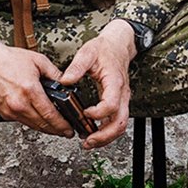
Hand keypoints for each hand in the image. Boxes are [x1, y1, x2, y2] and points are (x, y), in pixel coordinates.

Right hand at [0, 34, 68, 135]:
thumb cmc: (8, 59)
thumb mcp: (38, 61)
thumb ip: (55, 74)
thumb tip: (67, 84)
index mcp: (30, 90)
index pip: (50, 115)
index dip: (62, 125)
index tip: (69, 129)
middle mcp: (19, 103)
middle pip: (42, 125)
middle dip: (57, 130)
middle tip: (66, 132)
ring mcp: (10, 110)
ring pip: (32, 126)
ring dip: (45, 129)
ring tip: (55, 127)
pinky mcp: (3, 113)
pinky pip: (22, 122)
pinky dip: (32, 122)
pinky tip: (39, 119)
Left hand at [57, 19, 136, 150]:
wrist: (118, 45)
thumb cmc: (105, 49)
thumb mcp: (88, 52)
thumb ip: (76, 66)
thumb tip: (64, 81)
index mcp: (115, 82)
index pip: (111, 105)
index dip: (98, 113)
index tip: (85, 113)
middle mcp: (122, 94)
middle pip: (120, 122)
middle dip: (104, 136)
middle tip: (88, 141)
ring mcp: (122, 100)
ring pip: (120, 125)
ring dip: (106, 137)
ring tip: (89, 142)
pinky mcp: (119, 102)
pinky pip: (117, 121)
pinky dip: (106, 131)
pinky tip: (93, 133)